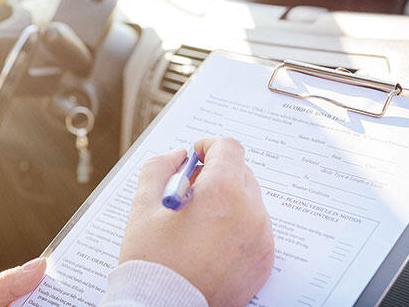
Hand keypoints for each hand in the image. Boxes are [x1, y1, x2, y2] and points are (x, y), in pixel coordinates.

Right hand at [120, 137, 274, 306]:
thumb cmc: (153, 261)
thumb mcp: (144, 206)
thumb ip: (159, 168)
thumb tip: (178, 156)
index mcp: (222, 192)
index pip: (229, 148)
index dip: (209, 146)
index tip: (196, 156)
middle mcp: (250, 211)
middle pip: (241, 172)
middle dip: (217, 173)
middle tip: (192, 191)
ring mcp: (261, 237)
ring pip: (249, 200)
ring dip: (228, 200)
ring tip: (199, 222)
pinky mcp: (264, 259)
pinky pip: (256, 227)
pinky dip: (238, 225)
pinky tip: (211, 241)